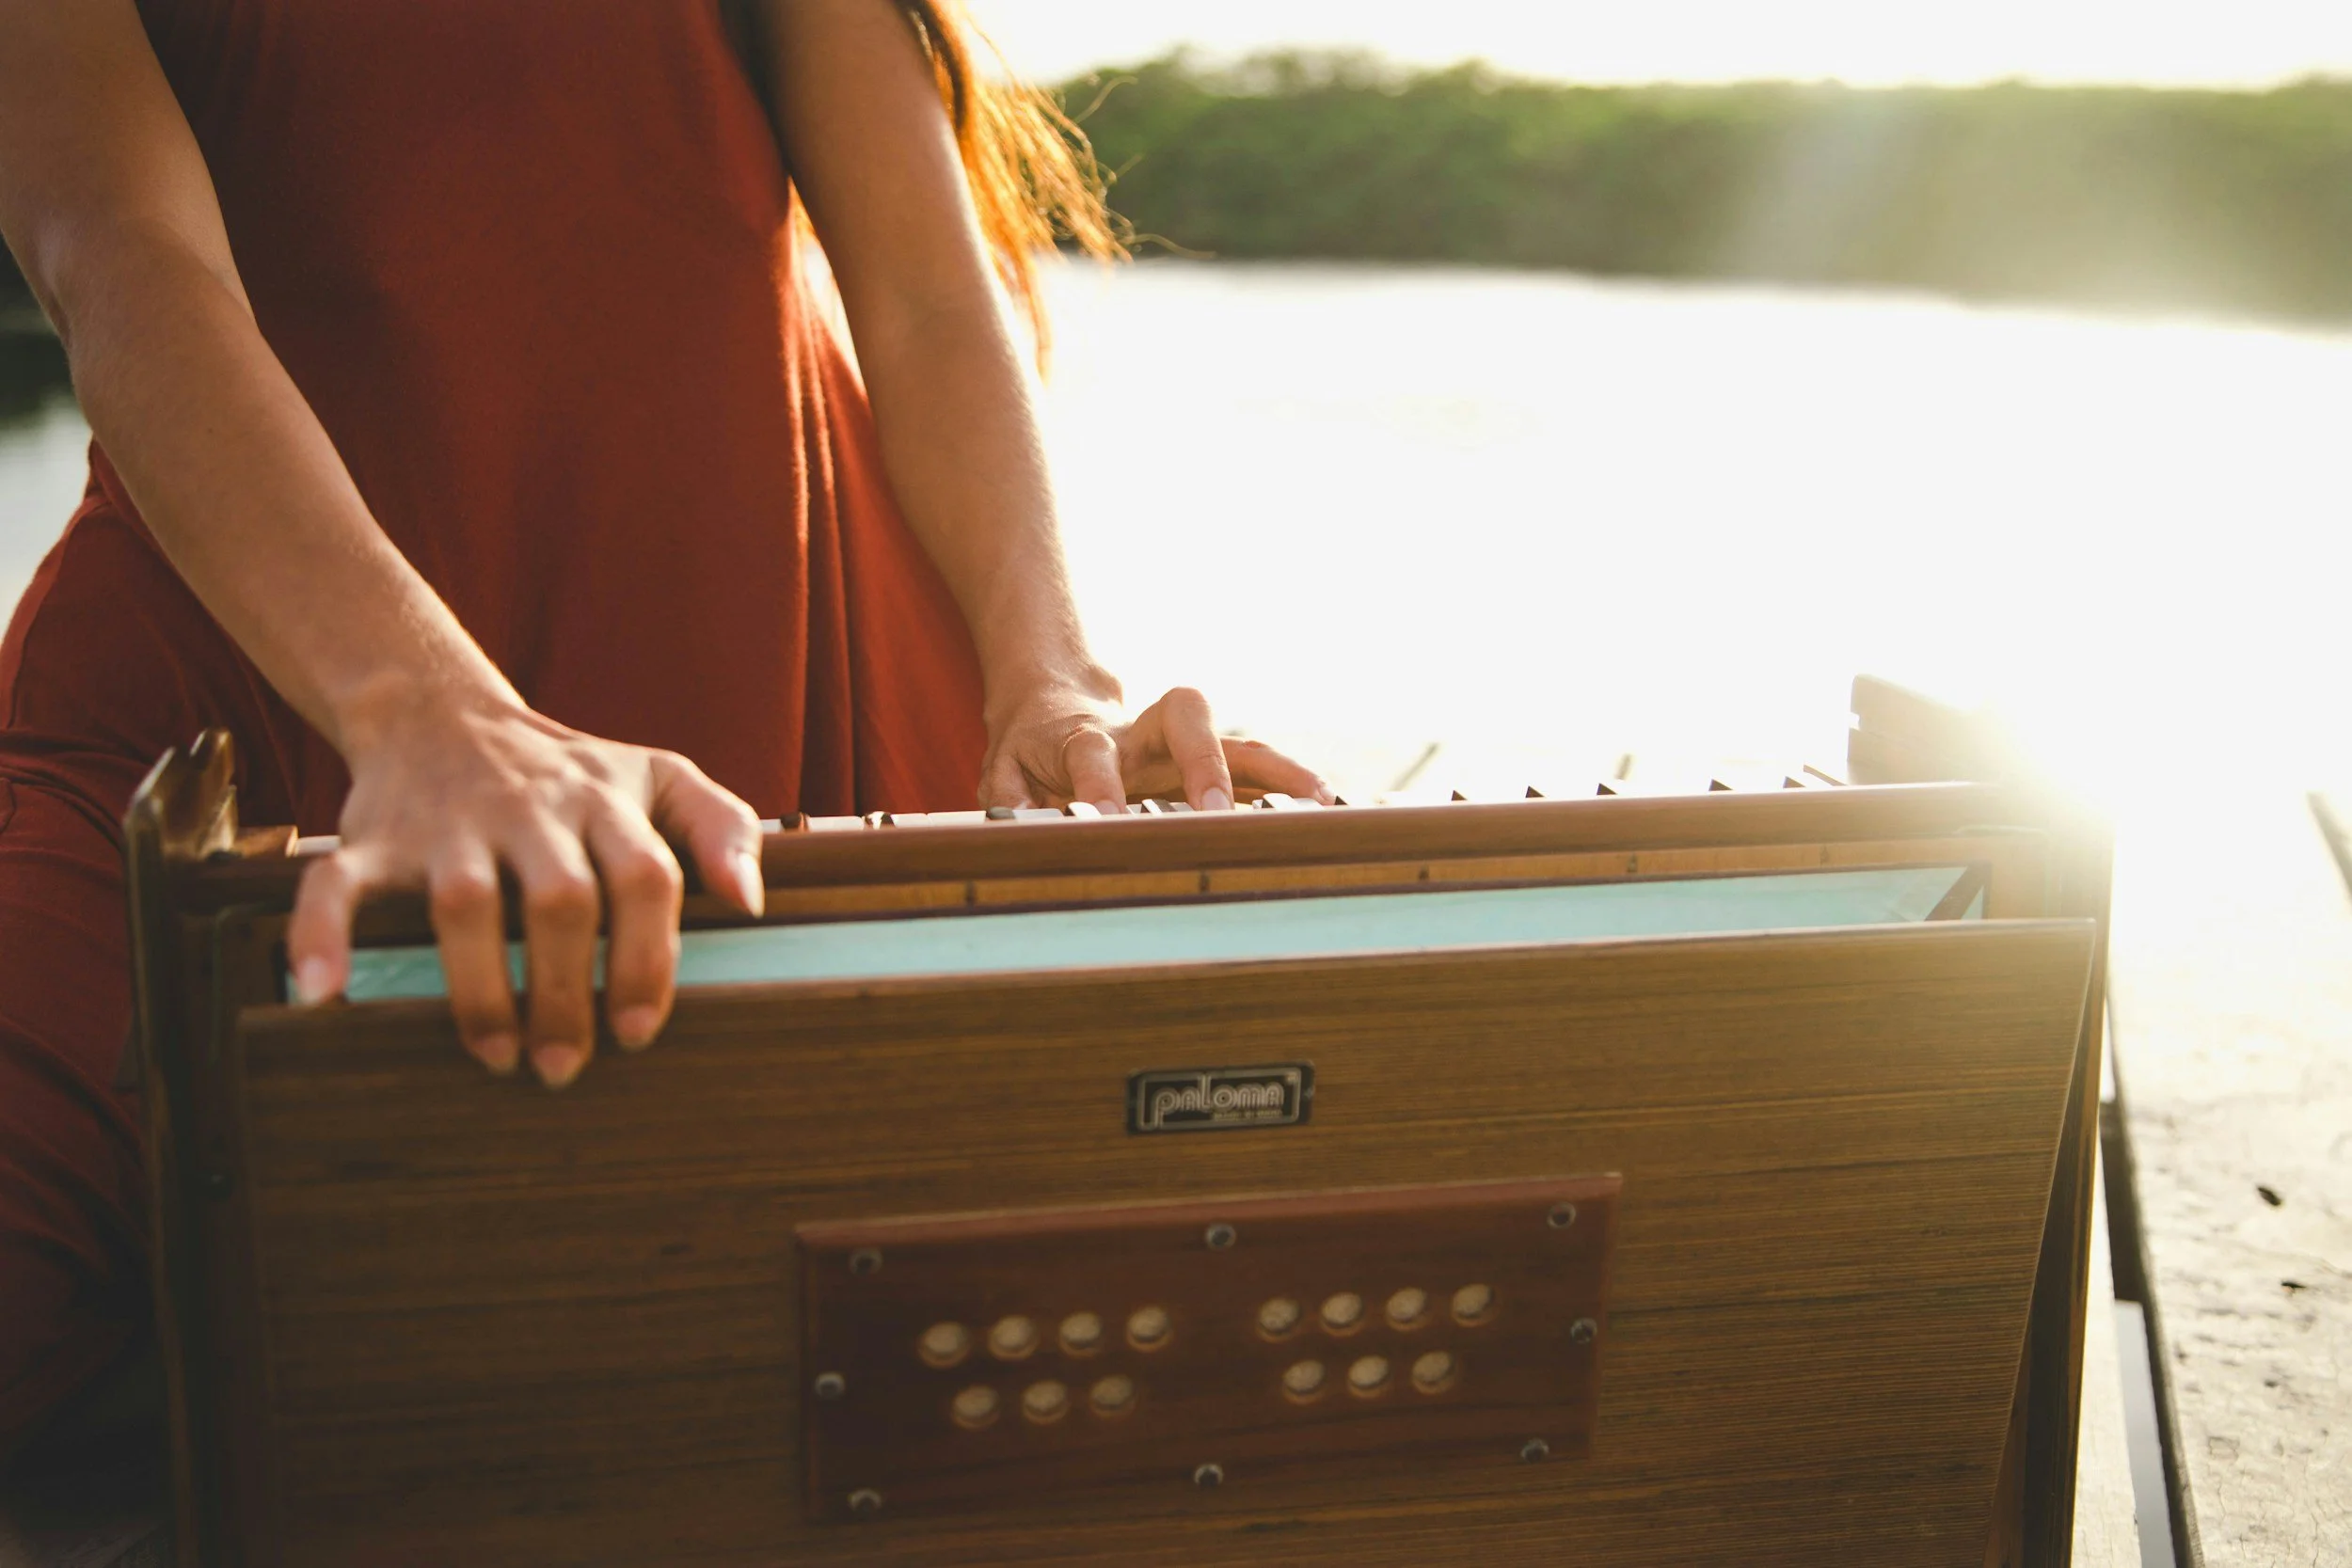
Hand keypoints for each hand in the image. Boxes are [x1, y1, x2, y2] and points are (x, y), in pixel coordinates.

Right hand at [285, 694, 765, 1087]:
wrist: (440, 710)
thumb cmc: (570, 771)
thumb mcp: (660, 775)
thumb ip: (723, 826)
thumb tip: (752, 902)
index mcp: (604, 801)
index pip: (646, 877)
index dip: (647, 958)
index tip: (640, 1030)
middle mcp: (530, 810)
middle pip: (561, 902)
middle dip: (568, 991)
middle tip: (567, 1065)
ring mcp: (448, 825)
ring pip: (465, 905)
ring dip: (482, 989)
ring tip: (499, 1057)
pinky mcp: (372, 839)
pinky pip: (338, 886)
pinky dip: (323, 935)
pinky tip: (323, 993)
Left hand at [980, 680, 1330, 813]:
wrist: (1056, 708)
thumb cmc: (1029, 753)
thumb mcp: (999, 773)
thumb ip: (1005, 799)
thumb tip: (1010, 832)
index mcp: (1083, 737)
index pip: (1092, 754)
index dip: (1100, 785)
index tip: (1107, 823)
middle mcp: (1141, 734)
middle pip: (1185, 714)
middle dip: (1206, 758)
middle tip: (1218, 812)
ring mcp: (1181, 749)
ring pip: (1236, 743)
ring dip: (1278, 770)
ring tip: (1319, 805)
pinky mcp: (1210, 767)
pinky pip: (1258, 773)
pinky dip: (1293, 789)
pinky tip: (1329, 815)